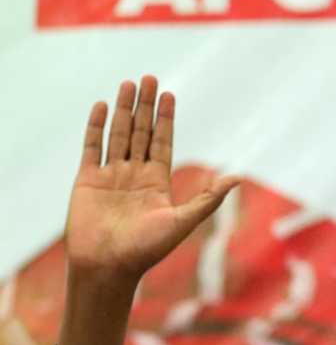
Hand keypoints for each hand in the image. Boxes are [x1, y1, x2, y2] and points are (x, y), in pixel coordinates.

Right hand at [66, 76, 238, 284]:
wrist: (108, 266)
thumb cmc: (147, 249)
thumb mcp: (183, 221)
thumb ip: (208, 198)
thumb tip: (238, 179)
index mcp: (158, 184)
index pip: (163, 143)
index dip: (166, 119)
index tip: (169, 94)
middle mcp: (135, 176)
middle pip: (141, 133)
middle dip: (145, 106)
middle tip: (149, 78)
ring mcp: (111, 176)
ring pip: (118, 135)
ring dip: (122, 109)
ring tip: (128, 84)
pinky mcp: (87, 180)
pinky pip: (92, 147)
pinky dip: (95, 126)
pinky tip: (100, 106)